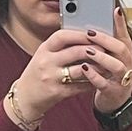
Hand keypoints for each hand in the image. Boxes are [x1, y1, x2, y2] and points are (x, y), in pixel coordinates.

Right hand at [14, 12, 131, 119]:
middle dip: (93, 49)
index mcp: (43, 50)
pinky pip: (80, 86)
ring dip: (96, 67)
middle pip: (75, 51)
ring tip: (106, 64)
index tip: (93, 32)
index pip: (62, 36)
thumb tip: (84, 37)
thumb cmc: (37, 74)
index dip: (79, 33)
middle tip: (106, 48)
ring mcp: (52, 78)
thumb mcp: (43, 55)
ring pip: (80, 69)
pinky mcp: (58, 92)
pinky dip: (91, 82)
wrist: (25, 97)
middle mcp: (46, 62)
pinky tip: (99, 79)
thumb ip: (60, 47)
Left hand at [86, 9, 131, 113]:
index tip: (114, 10)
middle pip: (121, 49)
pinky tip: (84, 69)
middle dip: (105, 40)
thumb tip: (96, 24)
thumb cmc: (111, 76)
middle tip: (90, 33)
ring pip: (116, 66)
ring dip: (101, 57)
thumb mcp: (113, 58)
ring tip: (87, 50)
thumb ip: (108, 44)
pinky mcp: (113, 92)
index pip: (125, 36)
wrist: (115, 102)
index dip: (120, 24)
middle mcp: (128, 65)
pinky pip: (104, 83)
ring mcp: (122, 80)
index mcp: (128, 55)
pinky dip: (94, 75)